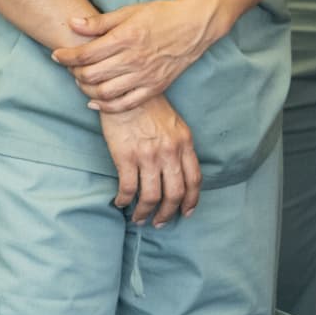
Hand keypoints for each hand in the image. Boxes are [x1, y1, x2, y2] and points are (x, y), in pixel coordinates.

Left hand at [52, 0, 217, 113]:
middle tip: (70, 67)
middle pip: (91, 75)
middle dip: (74, 73)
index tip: (57, 55)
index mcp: (126, 37)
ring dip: (87, 90)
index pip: (86, 53)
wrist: (195, 25)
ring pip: (104, 92)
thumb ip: (99, 22)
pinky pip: (125, 104)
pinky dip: (106, 106)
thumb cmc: (162, 15)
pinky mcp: (154, 87)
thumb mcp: (129, 11)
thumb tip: (72, 23)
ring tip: (83, 81)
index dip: (66, 56)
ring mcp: (145, 76)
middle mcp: (134, 59)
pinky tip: (96, 101)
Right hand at [99, 96, 200, 226]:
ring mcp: (148, 155)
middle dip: (168, 213)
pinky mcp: (125, 156)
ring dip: (145, 212)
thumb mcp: (175, 124)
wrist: (126, 91)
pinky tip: (121, 203)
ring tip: (139, 218)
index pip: (194, 179)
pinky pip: (127, 188)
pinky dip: (124, 200)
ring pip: (151, 196)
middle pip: (175, 193)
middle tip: (160, 223)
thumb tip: (180, 172)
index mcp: (185, 143)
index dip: (191, 200)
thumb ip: (180, 147)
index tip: (186, 212)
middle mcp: (169, 152)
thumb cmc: (150, 107)